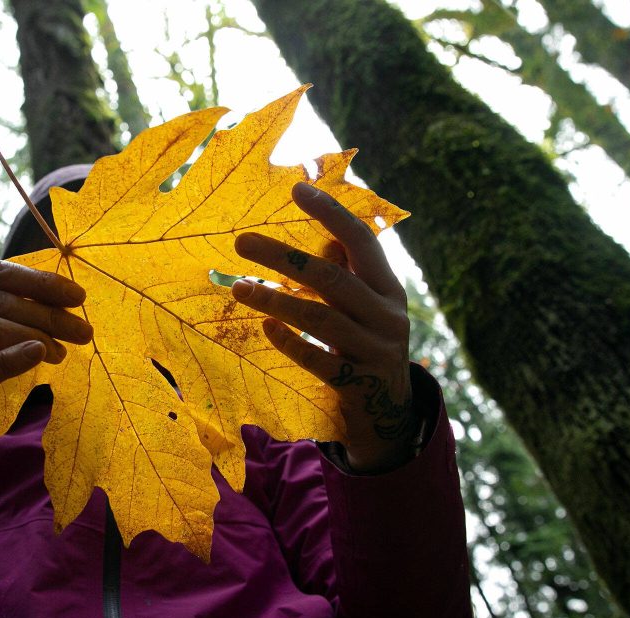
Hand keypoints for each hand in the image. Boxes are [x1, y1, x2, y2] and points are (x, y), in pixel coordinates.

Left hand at [231, 183, 415, 472]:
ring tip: (238, 288)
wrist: (390, 416)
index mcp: (388, 287)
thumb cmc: (365, 347)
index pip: (362, 241)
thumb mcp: (363, 308)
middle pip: (332, 278)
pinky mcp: (357, 385)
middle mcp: (387, 315)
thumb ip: (344, 274)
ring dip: (275, 302)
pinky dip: (288, 342)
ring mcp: (375, 352)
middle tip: (241, 241)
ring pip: (321, 319)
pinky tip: (264, 328)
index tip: (297, 189)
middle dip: (284, 257)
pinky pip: (317, 361)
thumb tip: (314, 235)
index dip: (331, 213)